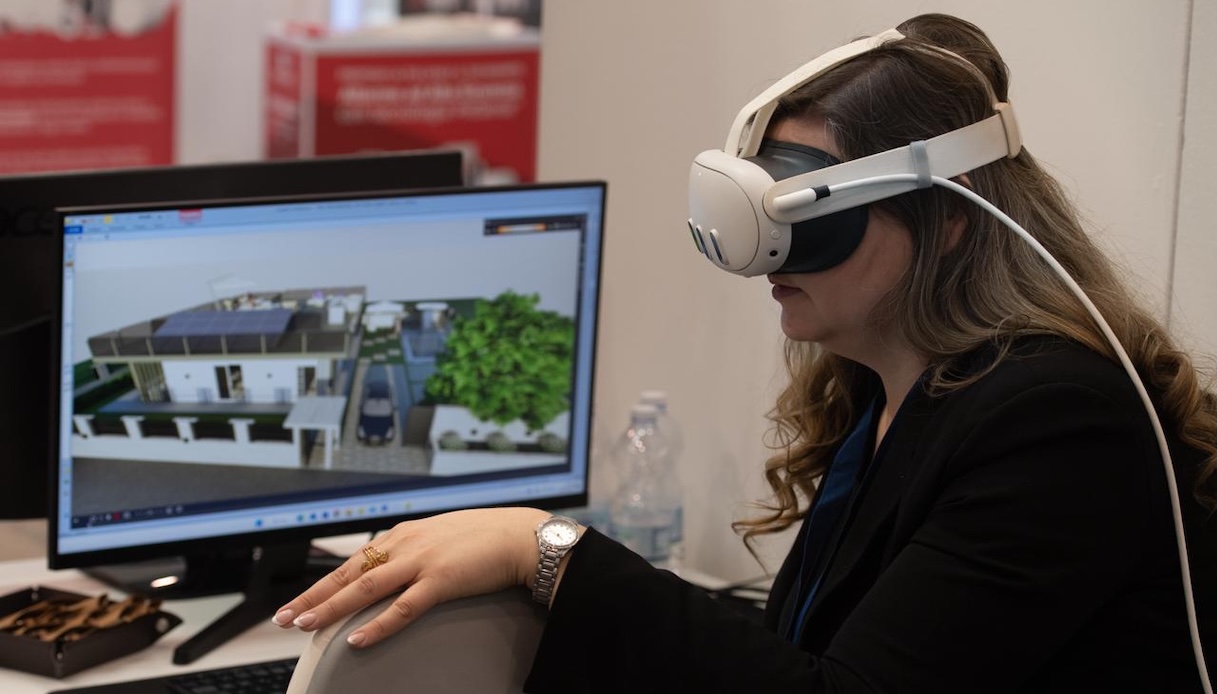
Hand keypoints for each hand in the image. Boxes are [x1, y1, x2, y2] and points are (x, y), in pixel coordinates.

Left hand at [271, 506, 549, 647]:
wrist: (523, 535)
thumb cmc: (489, 538)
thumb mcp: (443, 537)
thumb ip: (418, 551)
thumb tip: (397, 570)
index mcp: (405, 534)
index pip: (353, 561)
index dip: (323, 582)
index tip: (299, 600)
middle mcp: (406, 544)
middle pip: (348, 574)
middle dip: (312, 596)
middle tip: (283, 617)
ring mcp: (422, 561)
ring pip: (365, 588)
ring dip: (331, 607)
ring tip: (304, 624)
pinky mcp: (442, 580)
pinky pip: (403, 608)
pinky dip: (378, 625)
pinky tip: (358, 639)